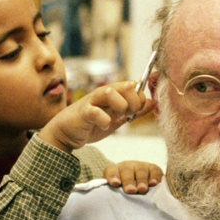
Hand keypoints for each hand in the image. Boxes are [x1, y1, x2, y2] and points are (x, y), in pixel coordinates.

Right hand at [38, 81, 153, 152]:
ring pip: (111, 92)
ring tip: (117, 118)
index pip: (135, 87)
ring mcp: (92, 101)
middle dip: (133, 103)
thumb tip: (152, 103)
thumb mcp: (117, 118)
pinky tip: (104, 126)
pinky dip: (104, 120)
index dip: (140, 100)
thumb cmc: (92, 124)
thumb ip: (134, 111)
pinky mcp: (83, 113)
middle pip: (127, 86)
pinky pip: (95, 112)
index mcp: (114, 93)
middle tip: (126, 116)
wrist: (66, 133)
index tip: (134, 113)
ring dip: (120, 107)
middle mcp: (104, 93)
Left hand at [104, 160, 162, 193]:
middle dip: (128, 181)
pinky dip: (154, 177)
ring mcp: (141, 167)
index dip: (113, 176)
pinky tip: (154, 184)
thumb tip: (107, 205)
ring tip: (142, 189)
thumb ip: (112, 196)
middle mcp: (127, 167)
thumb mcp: (116, 193)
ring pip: (141, 171)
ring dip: (141, 180)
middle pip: (126, 171)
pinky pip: (154, 171)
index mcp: (115, 171)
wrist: (141, 188)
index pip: (111, 171)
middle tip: (130, 191)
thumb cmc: (124, 194)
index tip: (115, 184)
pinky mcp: (153, 169)